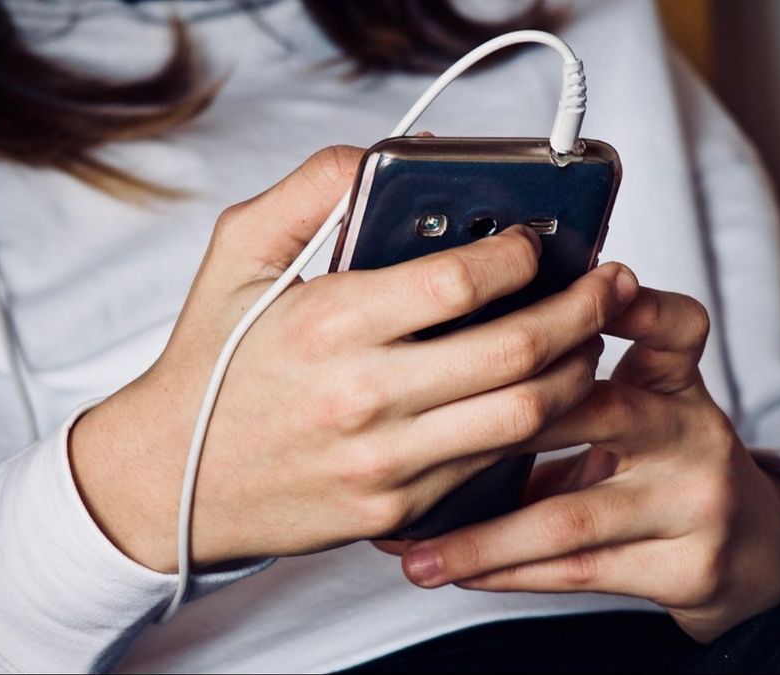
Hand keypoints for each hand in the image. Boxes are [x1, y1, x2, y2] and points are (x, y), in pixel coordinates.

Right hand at [69, 146, 639, 572]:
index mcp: (329, 325)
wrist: (172, 480)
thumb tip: (378, 159)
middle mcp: (365, 398)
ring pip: (525, 416)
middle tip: (607, 284)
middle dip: (583, 309)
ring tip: (589, 339)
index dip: (521, 252)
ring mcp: (387, 464)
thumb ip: (307, 192)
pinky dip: (533, 426)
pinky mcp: (398, 512)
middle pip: (517, 351)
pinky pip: (493, 466)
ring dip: (577, 371)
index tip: (538, 239)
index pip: (461, 281)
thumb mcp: (237, 256)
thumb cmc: (212, 362)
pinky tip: (542, 395)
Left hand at [383, 284, 779, 641]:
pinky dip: (508, 572)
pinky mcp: (687, 567)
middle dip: (502, 427)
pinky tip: (456, 572)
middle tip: (422, 437)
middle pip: (601, 412)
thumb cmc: (663, 467)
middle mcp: (692, 434)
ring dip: (482, 537)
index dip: (634, 304)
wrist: (750, 552)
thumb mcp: (641, 405)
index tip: (588, 286)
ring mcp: (694, 504)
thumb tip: (447, 367)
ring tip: (415, 549)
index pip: (674, 326)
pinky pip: (578, 572)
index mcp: (676, 383)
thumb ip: (571, 383)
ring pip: (571, 517)